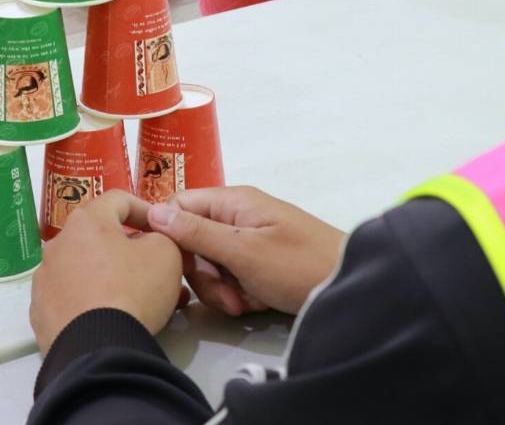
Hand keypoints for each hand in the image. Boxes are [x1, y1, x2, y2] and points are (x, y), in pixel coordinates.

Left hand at [29, 191, 183, 351]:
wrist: (96, 348)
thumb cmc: (132, 290)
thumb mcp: (166, 254)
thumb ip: (163, 236)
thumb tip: (151, 240)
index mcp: (87, 221)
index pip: (119, 200)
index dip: (145, 210)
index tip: (162, 228)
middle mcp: (58, 243)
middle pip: (99, 236)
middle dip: (129, 249)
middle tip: (153, 267)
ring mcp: (45, 278)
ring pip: (85, 269)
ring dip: (110, 276)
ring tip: (137, 299)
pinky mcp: (40, 311)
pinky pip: (71, 297)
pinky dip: (91, 301)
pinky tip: (111, 317)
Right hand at [144, 186, 344, 316]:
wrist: (350, 291)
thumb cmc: (298, 265)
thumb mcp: (243, 251)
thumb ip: (197, 232)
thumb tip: (154, 212)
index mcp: (233, 201)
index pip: (179, 205)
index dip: (168, 233)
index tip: (169, 265)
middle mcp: (238, 215)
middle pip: (193, 240)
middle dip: (203, 273)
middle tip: (223, 295)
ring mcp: (250, 240)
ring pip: (212, 264)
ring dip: (221, 288)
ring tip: (244, 302)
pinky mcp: (261, 264)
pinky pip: (233, 277)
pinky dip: (240, 293)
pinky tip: (256, 302)